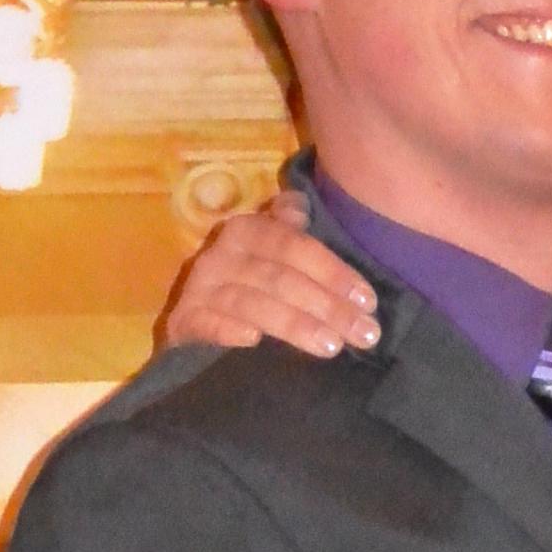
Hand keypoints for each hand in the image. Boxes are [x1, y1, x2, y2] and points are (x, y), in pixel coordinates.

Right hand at [169, 188, 380, 358]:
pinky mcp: (183, 321)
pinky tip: (254, 341)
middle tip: (365, 333)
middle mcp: (221, 254)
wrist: (197, 317)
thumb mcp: (272, 252)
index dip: (332, 272)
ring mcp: (200, 288)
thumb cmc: (250, 283)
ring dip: (294, 324)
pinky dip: (229, 330)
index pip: (294, 246)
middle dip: (327, 306)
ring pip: (251, 303)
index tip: (368, 301)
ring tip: (332, 346)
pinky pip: (207, 323)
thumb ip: (291, 232)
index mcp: (247, 231)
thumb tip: (301, 204)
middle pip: (279, 278)